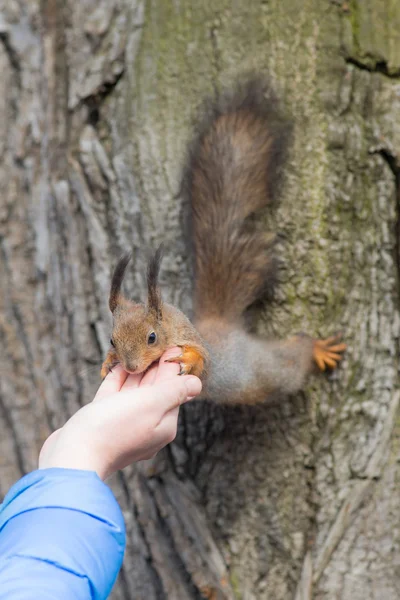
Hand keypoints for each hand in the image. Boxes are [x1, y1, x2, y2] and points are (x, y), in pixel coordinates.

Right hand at [39, 348, 201, 479]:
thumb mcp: (152, 404)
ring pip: (133, 391)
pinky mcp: (102, 419)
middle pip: (155, 390)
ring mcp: (123, 423)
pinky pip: (114, 395)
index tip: (173, 345)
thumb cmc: (115, 428)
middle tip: (158, 343)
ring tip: (139, 349)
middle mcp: (145, 425)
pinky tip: (119, 364)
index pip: (173, 390)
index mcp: (163, 424)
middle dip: (156, 367)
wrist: (73, 455)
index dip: (172, 367)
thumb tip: (196, 384)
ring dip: (137, 370)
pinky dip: (118, 378)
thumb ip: (174, 391)